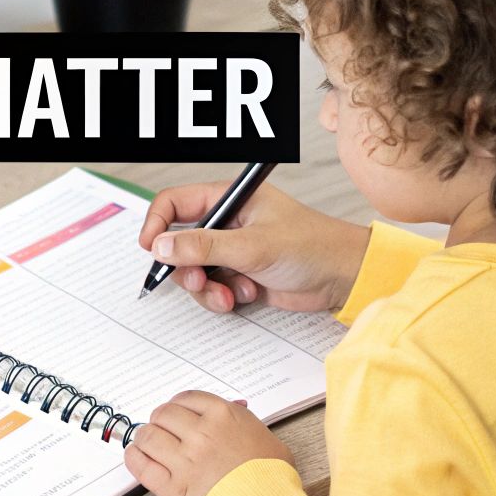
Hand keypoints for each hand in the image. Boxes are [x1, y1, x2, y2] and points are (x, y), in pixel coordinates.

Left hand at [124, 391, 293, 495]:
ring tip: (148, 445)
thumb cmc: (273, 480)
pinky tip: (137, 457)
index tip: (175, 413)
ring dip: (145, 438)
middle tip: (162, 430)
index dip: (177, 405)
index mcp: (224, 416)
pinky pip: (141, 466)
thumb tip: (231, 416)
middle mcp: (201, 433)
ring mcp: (184, 460)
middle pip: (163, 414)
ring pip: (148, 436)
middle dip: (160, 421)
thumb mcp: (268, 440)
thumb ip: (244, 424)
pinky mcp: (173, 488)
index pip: (186, 398)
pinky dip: (134, 458)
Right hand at [139, 179, 370, 312]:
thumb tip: (160, 247)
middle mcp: (227, 222)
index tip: (151, 249)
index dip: (157, 224)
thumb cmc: (311, 246)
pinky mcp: (240, 274)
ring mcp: (233, 250)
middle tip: (199, 281)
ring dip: (207, 288)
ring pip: (194, 271)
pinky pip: (213, 288)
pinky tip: (246, 295)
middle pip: (179, 243)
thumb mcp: (252, 245)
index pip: (175, 203)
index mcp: (229, 199)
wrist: (343, 278)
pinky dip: (223, 297)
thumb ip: (203, 246)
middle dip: (186, 268)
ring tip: (230, 294)